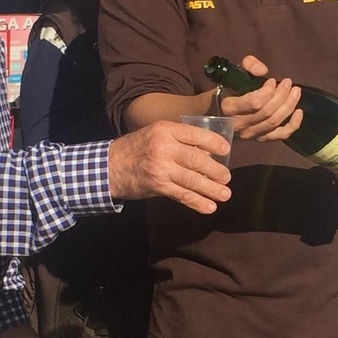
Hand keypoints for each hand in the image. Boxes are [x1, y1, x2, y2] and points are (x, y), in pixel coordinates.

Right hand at [107, 120, 231, 213]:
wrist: (110, 166)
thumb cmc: (136, 148)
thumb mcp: (155, 134)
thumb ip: (178, 140)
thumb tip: (208, 152)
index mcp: (165, 130)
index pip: (194, 134)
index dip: (213, 142)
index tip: (226, 149)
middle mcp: (164, 147)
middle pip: (197, 159)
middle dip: (216, 170)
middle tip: (227, 178)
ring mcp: (161, 168)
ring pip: (192, 179)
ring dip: (211, 189)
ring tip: (225, 194)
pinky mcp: (158, 186)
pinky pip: (182, 195)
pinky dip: (197, 202)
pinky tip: (209, 207)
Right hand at [219, 55, 303, 141]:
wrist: (221, 111)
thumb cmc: (230, 89)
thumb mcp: (236, 71)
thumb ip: (248, 64)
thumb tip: (263, 70)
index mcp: (230, 107)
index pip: (255, 102)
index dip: (268, 91)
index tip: (272, 81)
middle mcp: (239, 124)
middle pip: (268, 112)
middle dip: (282, 95)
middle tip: (288, 83)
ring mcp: (250, 134)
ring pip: (275, 122)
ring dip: (289, 105)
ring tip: (295, 91)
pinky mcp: (260, 139)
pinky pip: (281, 135)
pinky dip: (293, 124)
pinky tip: (299, 112)